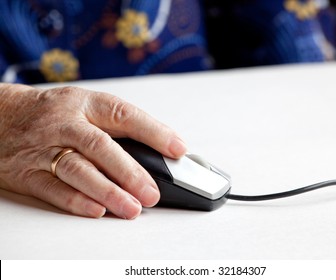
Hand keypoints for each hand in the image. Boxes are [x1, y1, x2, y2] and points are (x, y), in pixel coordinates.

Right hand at [0, 83, 185, 218]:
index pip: (124, 115)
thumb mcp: (84, 107)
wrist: (1, 115)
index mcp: (85, 104)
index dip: (153, 132)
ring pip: (78, 169)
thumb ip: (115, 127)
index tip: (177, 148)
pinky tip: (98, 210)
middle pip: (101, 147)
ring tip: (132, 208)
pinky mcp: (27, 172)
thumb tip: (157, 152)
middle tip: (152, 193)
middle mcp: (65, 124)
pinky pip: (53, 188)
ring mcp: (44, 148)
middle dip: (130, 172)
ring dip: (108, 191)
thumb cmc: (52, 112)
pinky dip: (76, 201)